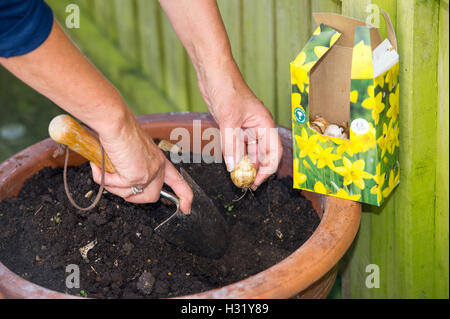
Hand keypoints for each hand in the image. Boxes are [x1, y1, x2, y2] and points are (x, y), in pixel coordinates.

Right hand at [90, 110, 192, 213]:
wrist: (115, 123)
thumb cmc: (120, 131)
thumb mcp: (133, 151)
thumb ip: (134, 166)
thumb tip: (124, 179)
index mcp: (160, 160)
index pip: (178, 181)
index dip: (184, 195)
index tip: (187, 208)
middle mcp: (157, 168)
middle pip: (150, 196)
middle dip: (132, 196)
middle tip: (117, 182)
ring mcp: (148, 174)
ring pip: (129, 195)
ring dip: (113, 184)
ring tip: (106, 166)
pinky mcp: (135, 177)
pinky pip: (115, 187)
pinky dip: (105, 178)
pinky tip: (102, 164)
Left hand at [197, 59, 282, 189]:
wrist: (213, 73)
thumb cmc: (227, 88)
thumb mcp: (229, 119)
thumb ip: (232, 145)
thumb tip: (234, 167)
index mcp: (264, 123)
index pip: (274, 152)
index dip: (268, 169)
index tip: (256, 181)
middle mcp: (258, 127)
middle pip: (262, 154)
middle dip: (256, 169)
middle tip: (245, 183)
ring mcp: (246, 127)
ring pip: (249, 151)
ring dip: (244, 164)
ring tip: (237, 176)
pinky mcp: (234, 126)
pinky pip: (238, 145)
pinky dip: (235, 155)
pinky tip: (230, 163)